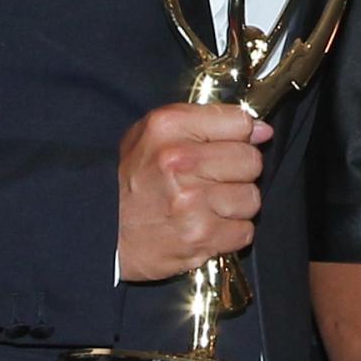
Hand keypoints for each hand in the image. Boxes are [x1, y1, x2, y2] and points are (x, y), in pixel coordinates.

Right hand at [116, 104, 273, 283]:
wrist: (98, 231)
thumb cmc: (129, 181)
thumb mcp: (153, 134)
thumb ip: (207, 122)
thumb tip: (261, 130)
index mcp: (169, 127)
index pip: (240, 122)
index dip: (240, 137)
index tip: (229, 147)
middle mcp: (181, 161)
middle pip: (251, 161)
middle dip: (238, 172)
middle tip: (212, 181)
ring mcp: (192, 202)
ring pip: (252, 199)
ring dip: (235, 206)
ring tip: (207, 206)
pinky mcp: (199, 238)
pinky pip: (244, 232)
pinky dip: (230, 233)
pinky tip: (206, 227)